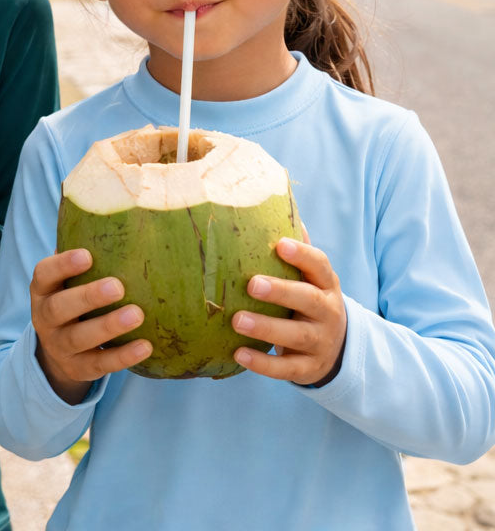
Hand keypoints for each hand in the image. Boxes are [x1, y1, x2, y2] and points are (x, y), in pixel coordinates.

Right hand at [31, 248, 151, 404]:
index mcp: (42, 289)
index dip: (63, 265)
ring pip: (80, 339)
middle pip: (61, 308)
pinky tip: (146, 346)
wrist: (57, 354)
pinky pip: (99, 365)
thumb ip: (83, 251)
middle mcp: (45, 318)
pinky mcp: (78, 369)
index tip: (87, 254)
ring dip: (108, 326)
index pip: (44, 274)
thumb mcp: (67, 279)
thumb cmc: (72, 298)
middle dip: (88, 297)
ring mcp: (59, 346)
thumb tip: (120, 209)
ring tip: (138, 314)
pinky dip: (122, 357)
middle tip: (118, 286)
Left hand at [232, 233, 346, 385]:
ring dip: (266, 329)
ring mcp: (321, 342)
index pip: (319, 266)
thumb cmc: (310, 300)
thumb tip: (277, 206)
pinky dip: (263, 364)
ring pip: (296, 336)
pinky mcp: (309, 368)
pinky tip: (238, 354)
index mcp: (325, 284)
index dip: (302, 255)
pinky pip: (287, 369)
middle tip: (251, 284)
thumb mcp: (310, 277)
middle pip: (308, 300)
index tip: (280, 244)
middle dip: (281, 292)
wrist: (338, 348)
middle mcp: (328, 312)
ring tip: (237, 321)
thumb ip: (297, 250)